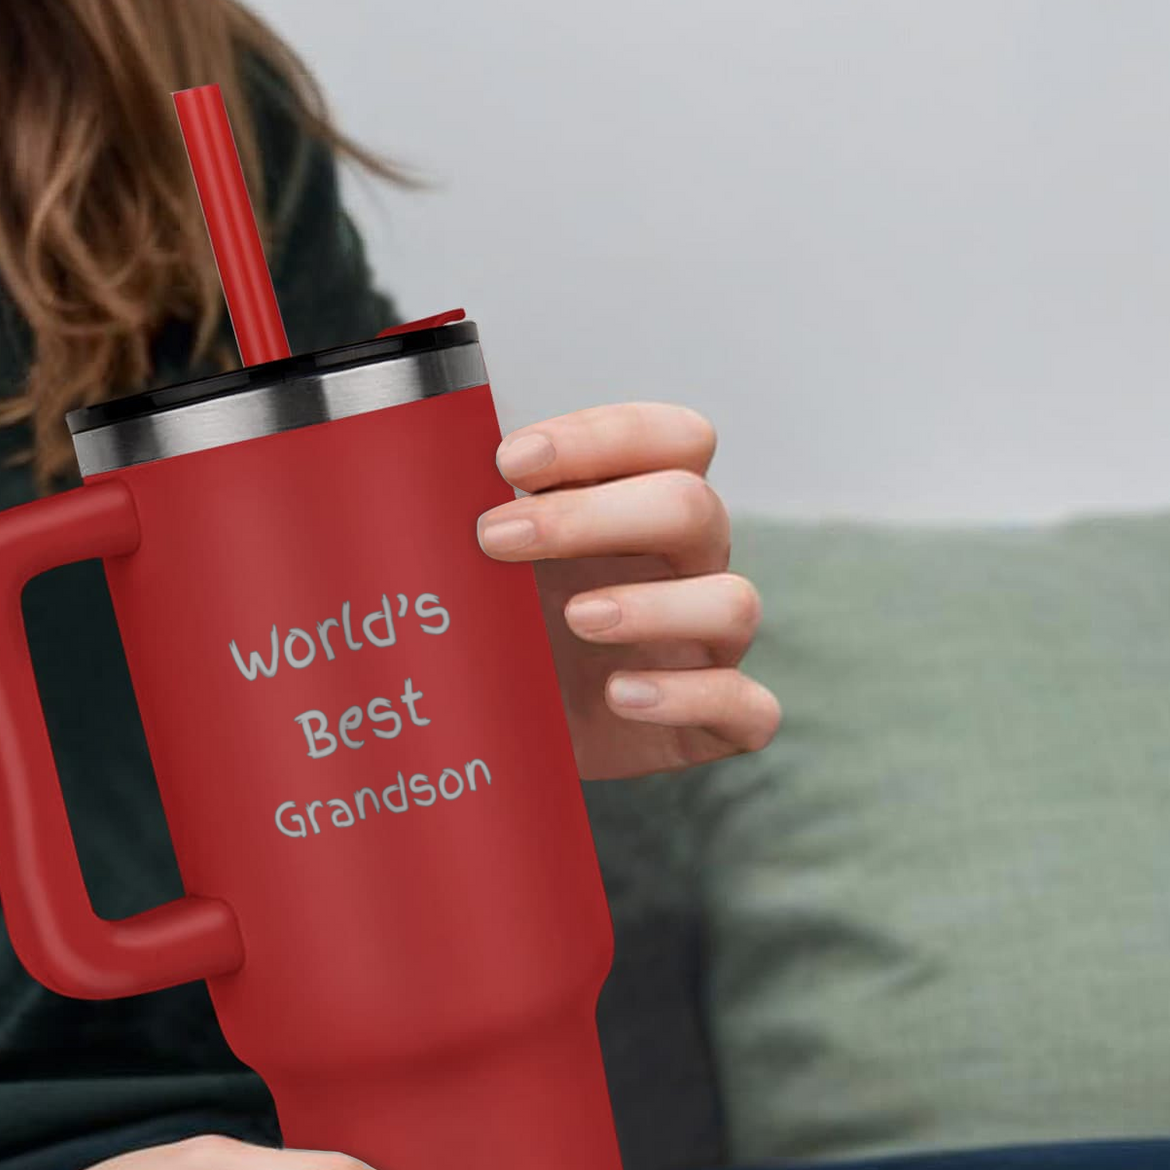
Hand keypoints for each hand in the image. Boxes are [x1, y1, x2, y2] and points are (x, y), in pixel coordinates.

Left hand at [476, 403, 780, 779]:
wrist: (502, 730)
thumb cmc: (502, 628)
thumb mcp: (483, 564)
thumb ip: (474, 509)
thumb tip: (421, 459)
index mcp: (644, 507)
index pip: (674, 439)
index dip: (602, 438)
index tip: (510, 462)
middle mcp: (689, 567)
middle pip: (693, 509)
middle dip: (592, 516)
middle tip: (496, 539)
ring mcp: (709, 646)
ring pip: (734, 604)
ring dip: (653, 606)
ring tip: (574, 619)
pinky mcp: (713, 722)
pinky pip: (749, 708)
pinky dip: (687, 698)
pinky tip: (617, 695)